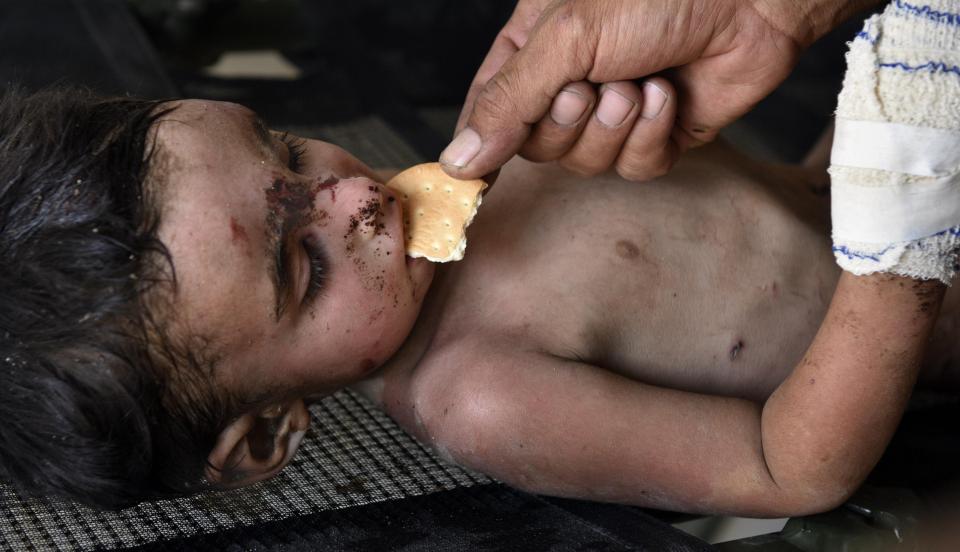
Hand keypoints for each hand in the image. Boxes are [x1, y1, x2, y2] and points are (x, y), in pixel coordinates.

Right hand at [442, 0, 862, 180]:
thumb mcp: (565, 38)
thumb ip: (508, 101)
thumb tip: (458, 160)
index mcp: (535, 46)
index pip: (489, 109)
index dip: (483, 142)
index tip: (472, 173)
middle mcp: (571, 81)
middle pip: (536, 146)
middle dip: (566, 124)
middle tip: (592, 87)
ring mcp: (615, 111)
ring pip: (585, 163)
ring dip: (614, 127)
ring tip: (640, 83)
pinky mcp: (658, 135)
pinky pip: (634, 168)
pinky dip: (651, 137)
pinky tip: (667, 96)